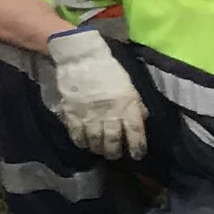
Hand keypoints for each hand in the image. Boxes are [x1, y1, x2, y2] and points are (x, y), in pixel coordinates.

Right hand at [43, 24, 143, 157]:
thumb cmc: (108, 70)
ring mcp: (89, 115)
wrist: (81, 57)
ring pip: (95, 141)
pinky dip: (81, 142)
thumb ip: (135, 105)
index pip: (135, 133)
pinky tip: (84, 144)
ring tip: (99, 150)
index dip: (137, 147)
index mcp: (127, 106)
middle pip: (113, 141)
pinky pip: (76, 134)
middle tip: (114, 155)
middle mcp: (109, 114)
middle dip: (115, 152)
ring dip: (98, 149)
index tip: (137, 155)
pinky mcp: (72, 113)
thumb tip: (141, 120)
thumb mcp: (129, 86)